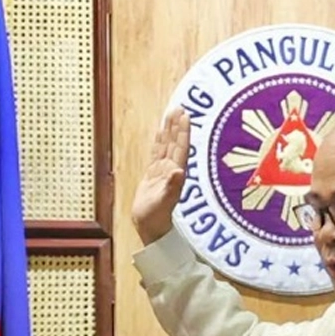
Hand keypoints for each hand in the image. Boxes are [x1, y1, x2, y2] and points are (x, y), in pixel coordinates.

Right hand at [130, 107, 190, 244]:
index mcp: (175, 173)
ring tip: (171, 114)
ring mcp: (163, 171)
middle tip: (179, 108)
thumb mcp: (163, 202)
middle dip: (177, 126)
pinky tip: (159, 133)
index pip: (181, 148)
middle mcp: (172, 169)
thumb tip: (178, 171)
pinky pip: (156, 153)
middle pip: (175, 143)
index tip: (184, 116)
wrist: (150, 228)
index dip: (183, 132)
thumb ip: (171, 186)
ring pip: (167, 146)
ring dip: (169, 131)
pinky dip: (158, 142)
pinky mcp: (154, 175)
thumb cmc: (156, 218)